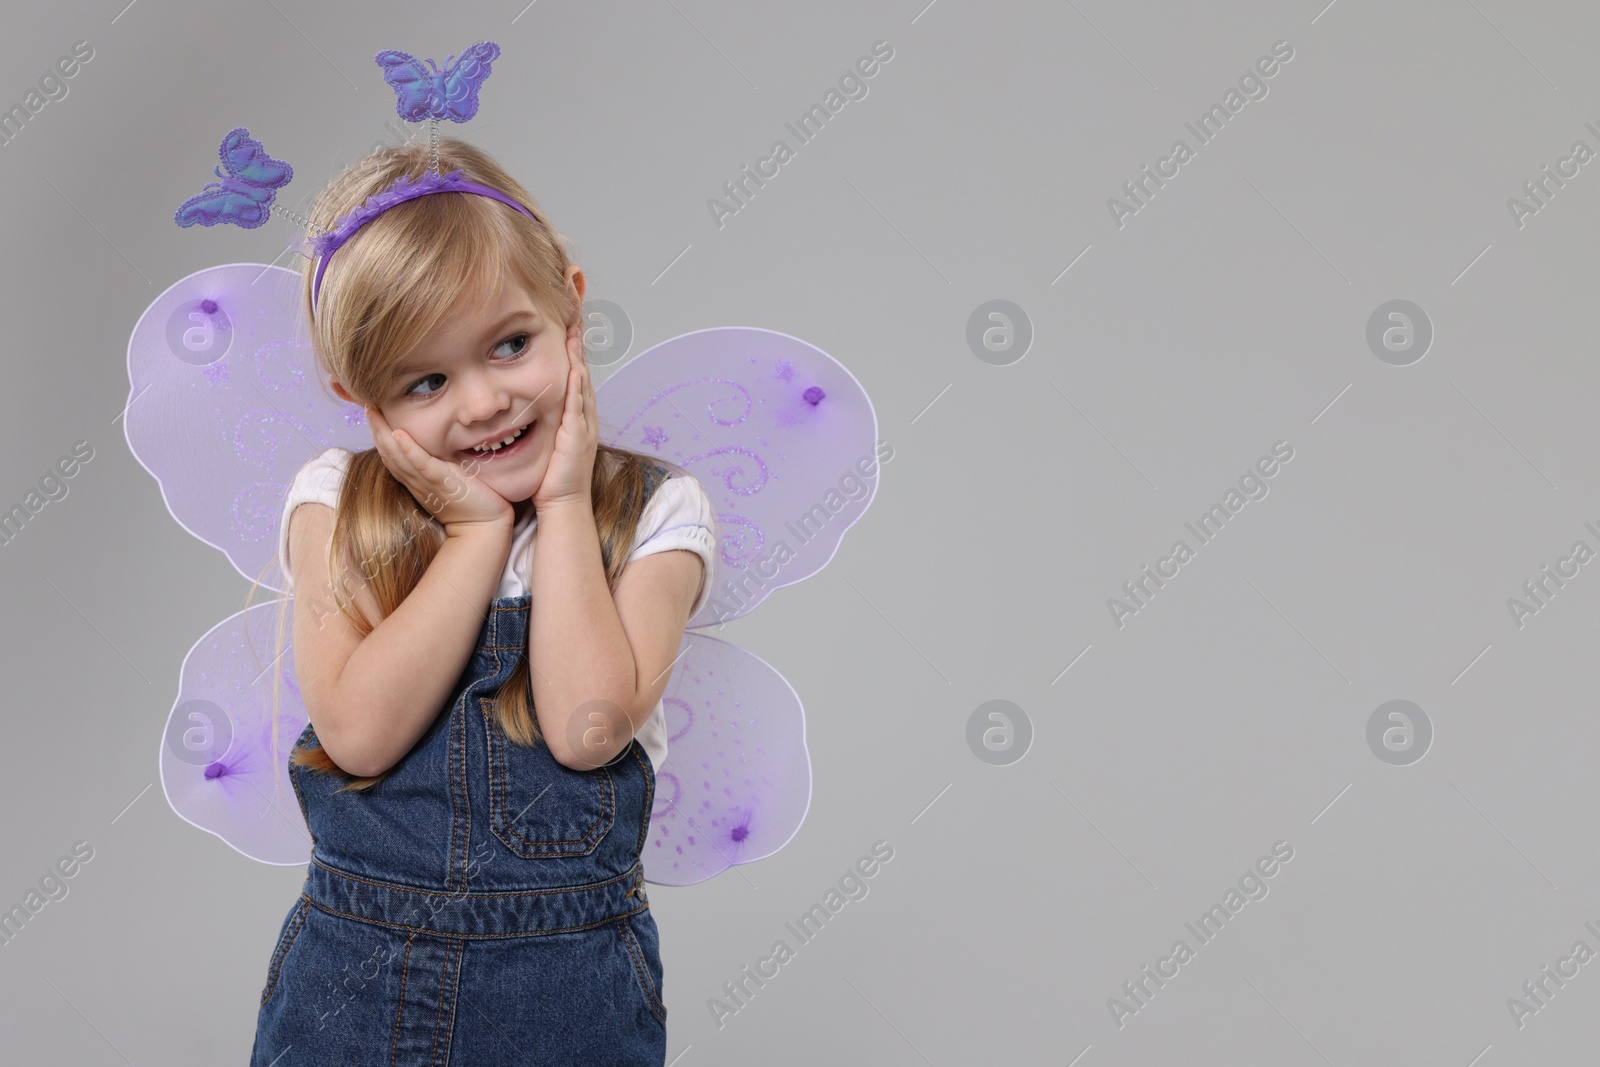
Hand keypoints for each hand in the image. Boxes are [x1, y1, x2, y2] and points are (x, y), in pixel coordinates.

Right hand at [366, 406, 514, 530]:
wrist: (484, 527)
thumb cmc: (471, 504)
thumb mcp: (450, 481)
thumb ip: (440, 467)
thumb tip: (439, 447)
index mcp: (417, 482)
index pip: (393, 457)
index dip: (380, 437)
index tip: (373, 415)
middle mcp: (417, 482)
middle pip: (389, 454)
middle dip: (376, 430)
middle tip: (367, 407)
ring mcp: (427, 483)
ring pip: (398, 458)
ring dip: (383, 434)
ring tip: (373, 412)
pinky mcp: (442, 482)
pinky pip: (421, 465)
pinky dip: (408, 450)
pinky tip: (397, 434)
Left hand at [532, 316, 598, 511]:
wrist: (563, 504)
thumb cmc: (549, 479)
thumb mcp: (541, 443)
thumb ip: (533, 423)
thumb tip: (512, 409)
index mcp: (574, 416)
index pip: (573, 374)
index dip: (570, 349)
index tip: (564, 324)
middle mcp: (583, 416)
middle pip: (582, 370)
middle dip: (578, 342)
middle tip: (575, 313)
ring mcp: (583, 425)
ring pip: (582, 382)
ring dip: (579, 355)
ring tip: (575, 329)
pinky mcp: (578, 436)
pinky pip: (578, 405)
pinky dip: (577, 385)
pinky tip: (574, 367)